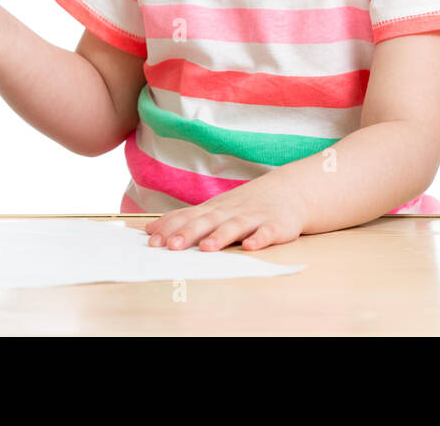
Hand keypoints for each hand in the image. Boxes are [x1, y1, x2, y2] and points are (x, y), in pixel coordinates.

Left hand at [142, 176, 307, 251]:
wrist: (291, 191)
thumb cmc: (246, 204)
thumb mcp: (215, 209)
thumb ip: (185, 219)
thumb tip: (149, 230)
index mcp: (215, 209)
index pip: (189, 217)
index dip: (170, 228)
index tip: (151, 241)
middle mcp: (231, 211)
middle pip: (208, 221)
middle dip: (189, 233)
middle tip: (171, 246)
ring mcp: (254, 217)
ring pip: (235, 226)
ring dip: (221, 236)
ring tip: (207, 248)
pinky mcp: (277, 225)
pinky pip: (267, 232)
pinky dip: (259, 238)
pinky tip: (250, 246)